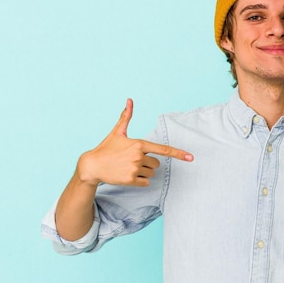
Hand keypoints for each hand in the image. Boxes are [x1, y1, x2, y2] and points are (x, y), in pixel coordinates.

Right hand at [77, 99, 193, 186]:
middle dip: (148, 164)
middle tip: (132, 161)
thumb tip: (130, 100)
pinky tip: (127, 175)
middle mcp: (138, 156)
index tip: (191, 157)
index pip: (163, 149)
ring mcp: (134, 168)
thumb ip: (126, 117)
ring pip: (151, 174)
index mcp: (139, 144)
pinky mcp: (130, 180)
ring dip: (143, 172)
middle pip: (157, 164)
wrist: (92, 165)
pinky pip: (145, 182)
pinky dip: (139, 181)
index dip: (178, 153)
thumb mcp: (117, 132)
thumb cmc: (107, 148)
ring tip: (127, 167)